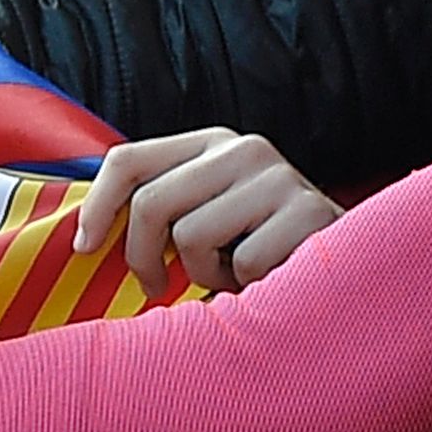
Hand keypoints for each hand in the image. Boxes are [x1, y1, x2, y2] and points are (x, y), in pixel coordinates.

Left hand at [73, 129, 341, 293]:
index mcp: (213, 144)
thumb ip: (163, 211)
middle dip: (142, 258)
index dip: (98, 207)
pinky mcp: (309, 212)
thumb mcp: (206, 222)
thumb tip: (84, 234)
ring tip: (234, 276)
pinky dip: (248, 287)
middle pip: (151, 203)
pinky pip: (242, 262)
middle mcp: (244, 149)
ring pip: (192, 236)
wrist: (348, 273)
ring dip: (204, 275)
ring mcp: (279, 177)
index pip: (130, 160)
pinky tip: (271, 281)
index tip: (85, 249)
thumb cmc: (261, 255)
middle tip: (156, 287)